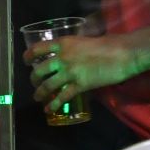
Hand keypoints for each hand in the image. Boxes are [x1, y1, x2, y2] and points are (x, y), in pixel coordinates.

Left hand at [25, 35, 139, 109]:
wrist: (123, 54)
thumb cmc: (108, 44)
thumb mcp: (83, 40)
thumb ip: (72, 47)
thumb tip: (68, 52)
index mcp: (62, 43)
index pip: (37, 49)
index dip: (28, 56)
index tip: (26, 62)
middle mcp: (62, 58)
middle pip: (39, 70)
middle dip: (33, 79)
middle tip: (34, 83)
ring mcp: (70, 72)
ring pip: (47, 85)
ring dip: (40, 93)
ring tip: (38, 97)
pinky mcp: (80, 85)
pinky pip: (62, 97)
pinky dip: (53, 104)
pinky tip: (49, 109)